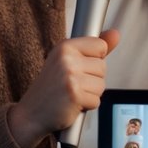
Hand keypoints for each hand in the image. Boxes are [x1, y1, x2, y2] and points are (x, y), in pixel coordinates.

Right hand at [8, 28, 119, 147]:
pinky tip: (72, 104)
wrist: (31, 113)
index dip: (94, 60)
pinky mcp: (74, 94)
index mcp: (65, 46)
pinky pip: (96, 100)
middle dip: (92, 80)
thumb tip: (115, 34)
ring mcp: (70, 76)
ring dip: (90, 94)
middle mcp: (66, 58)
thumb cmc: (51, 87)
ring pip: (101, 85)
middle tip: (71, 84)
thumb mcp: (69, 61)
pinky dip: (86, 106)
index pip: (100, 46)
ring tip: (72, 94)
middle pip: (102, 67)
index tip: (78, 67)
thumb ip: (94, 48)